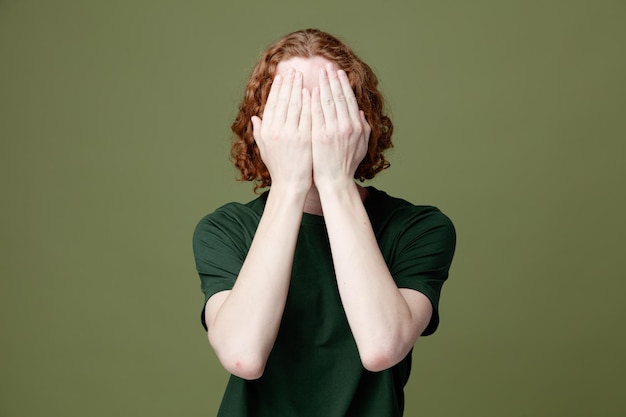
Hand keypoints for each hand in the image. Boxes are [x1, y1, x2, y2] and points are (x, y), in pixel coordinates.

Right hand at [251, 68, 312, 192]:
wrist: (291, 184)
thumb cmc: (279, 168)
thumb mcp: (264, 149)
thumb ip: (260, 132)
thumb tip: (255, 118)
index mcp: (267, 131)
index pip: (272, 104)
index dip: (276, 89)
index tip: (281, 77)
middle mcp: (277, 130)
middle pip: (283, 101)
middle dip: (289, 84)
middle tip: (294, 70)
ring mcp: (291, 134)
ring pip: (295, 105)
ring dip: (299, 88)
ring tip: (302, 76)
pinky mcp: (304, 138)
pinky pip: (307, 116)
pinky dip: (309, 103)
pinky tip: (312, 92)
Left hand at [311, 64, 370, 188]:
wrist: (335, 181)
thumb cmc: (347, 164)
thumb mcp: (362, 146)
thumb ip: (364, 128)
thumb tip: (360, 111)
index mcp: (356, 126)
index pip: (349, 100)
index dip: (344, 84)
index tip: (339, 72)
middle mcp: (346, 126)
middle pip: (338, 97)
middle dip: (333, 79)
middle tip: (327, 66)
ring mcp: (332, 131)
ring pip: (327, 102)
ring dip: (323, 85)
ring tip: (319, 73)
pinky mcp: (319, 136)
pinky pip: (316, 114)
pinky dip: (314, 100)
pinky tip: (311, 90)